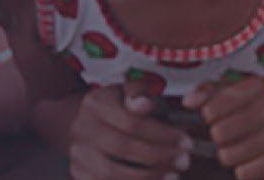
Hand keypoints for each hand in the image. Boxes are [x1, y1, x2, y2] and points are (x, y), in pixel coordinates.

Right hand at [68, 85, 193, 179]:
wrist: (81, 123)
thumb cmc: (115, 107)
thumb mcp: (128, 91)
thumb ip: (140, 92)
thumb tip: (145, 104)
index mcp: (96, 104)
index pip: (133, 122)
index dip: (163, 135)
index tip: (186, 142)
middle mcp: (81, 129)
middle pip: (122, 147)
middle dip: (158, 157)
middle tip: (184, 161)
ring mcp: (77, 155)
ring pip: (111, 174)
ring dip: (147, 177)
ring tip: (173, 176)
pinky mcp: (79, 175)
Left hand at [187, 76, 263, 179]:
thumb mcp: (247, 94)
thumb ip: (213, 92)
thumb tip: (188, 102)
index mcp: (259, 86)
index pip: (210, 109)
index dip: (214, 118)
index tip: (229, 117)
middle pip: (217, 135)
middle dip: (223, 140)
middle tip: (241, 137)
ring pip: (227, 156)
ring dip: (234, 157)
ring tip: (251, 150)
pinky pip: (243, 173)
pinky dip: (248, 172)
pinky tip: (261, 162)